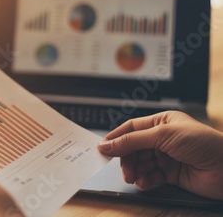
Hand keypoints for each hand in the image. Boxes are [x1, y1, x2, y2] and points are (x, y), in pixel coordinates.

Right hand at [98, 111, 222, 199]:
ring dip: (135, 171)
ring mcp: (166, 156)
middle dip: (126, 159)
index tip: (102, 148)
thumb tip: (108, 144)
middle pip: (133, 148)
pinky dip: (145, 180)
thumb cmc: (203, 142)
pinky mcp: (171, 173)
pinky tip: (146, 182)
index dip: (116, 137)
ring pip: (140, 163)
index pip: (132, 128)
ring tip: (134, 177)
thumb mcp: (162, 135)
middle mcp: (162, 138)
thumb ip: (132, 141)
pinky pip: (151, 176)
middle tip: (123, 169)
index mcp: (161, 122)